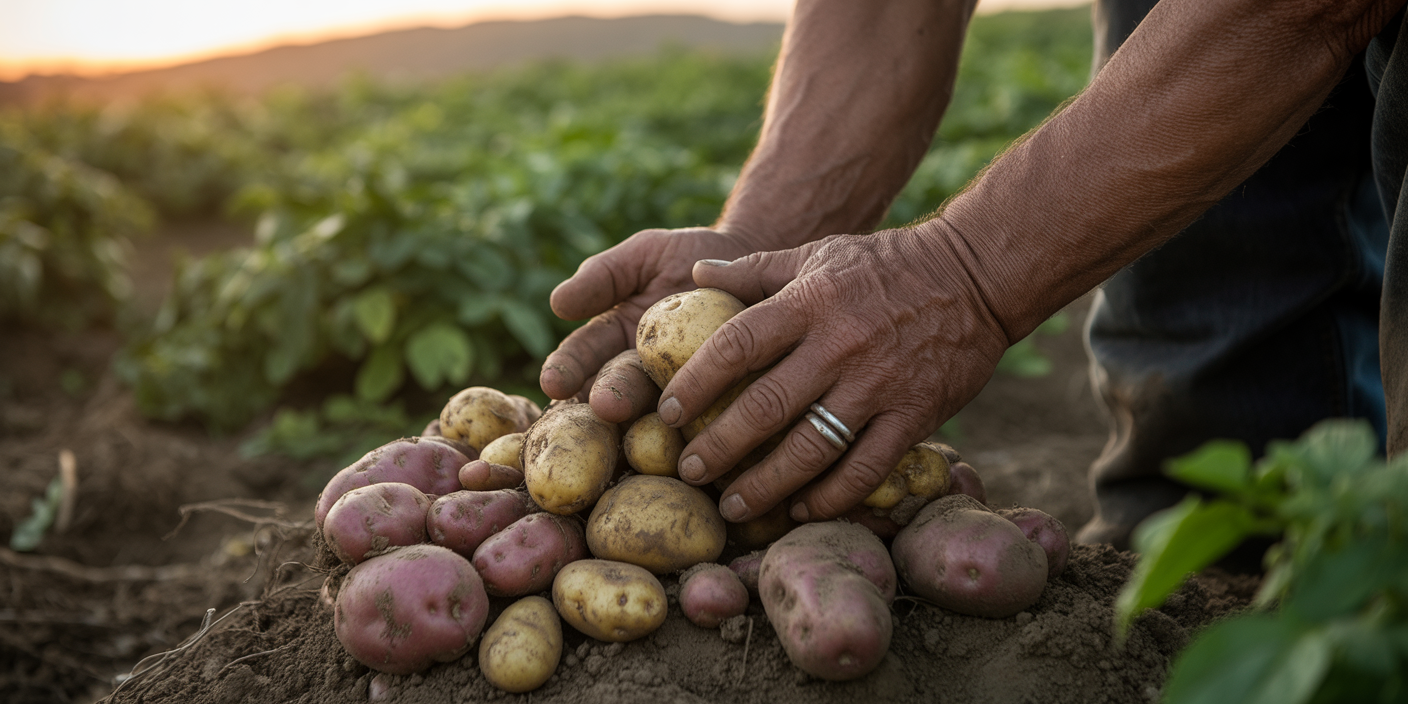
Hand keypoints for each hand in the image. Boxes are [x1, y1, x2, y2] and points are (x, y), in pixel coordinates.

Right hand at [540, 227, 752, 422]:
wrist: (756, 267)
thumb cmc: (692, 257)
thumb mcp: (645, 255)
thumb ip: (604, 276)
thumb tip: (557, 303)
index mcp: (613, 339)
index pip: (582, 356)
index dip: (566, 369)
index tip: (552, 383)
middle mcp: (640, 373)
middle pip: (618, 389)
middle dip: (609, 398)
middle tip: (604, 406)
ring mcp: (678, 392)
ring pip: (656, 413)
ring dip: (649, 421)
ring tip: (647, 428)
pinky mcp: (717, 405)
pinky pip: (708, 421)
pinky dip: (702, 430)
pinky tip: (700, 438)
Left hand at [659, 226, 1011, 522]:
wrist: (976, 276)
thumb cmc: (885, 264)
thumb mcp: (818, 254)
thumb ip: (755, 269)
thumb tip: (693, 271)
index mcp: (809, 302)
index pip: (737, 344)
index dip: (696, 382)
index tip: (668, 413)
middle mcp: (839, 346)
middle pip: (766, 406)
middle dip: (720, 446)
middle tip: (690, 471)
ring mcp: (878, 385)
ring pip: (811, 448)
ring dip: (765, 484)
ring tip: (734, 505)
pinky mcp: (915, 415)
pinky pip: (865, 468)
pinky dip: (830, 495)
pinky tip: (800, 509)